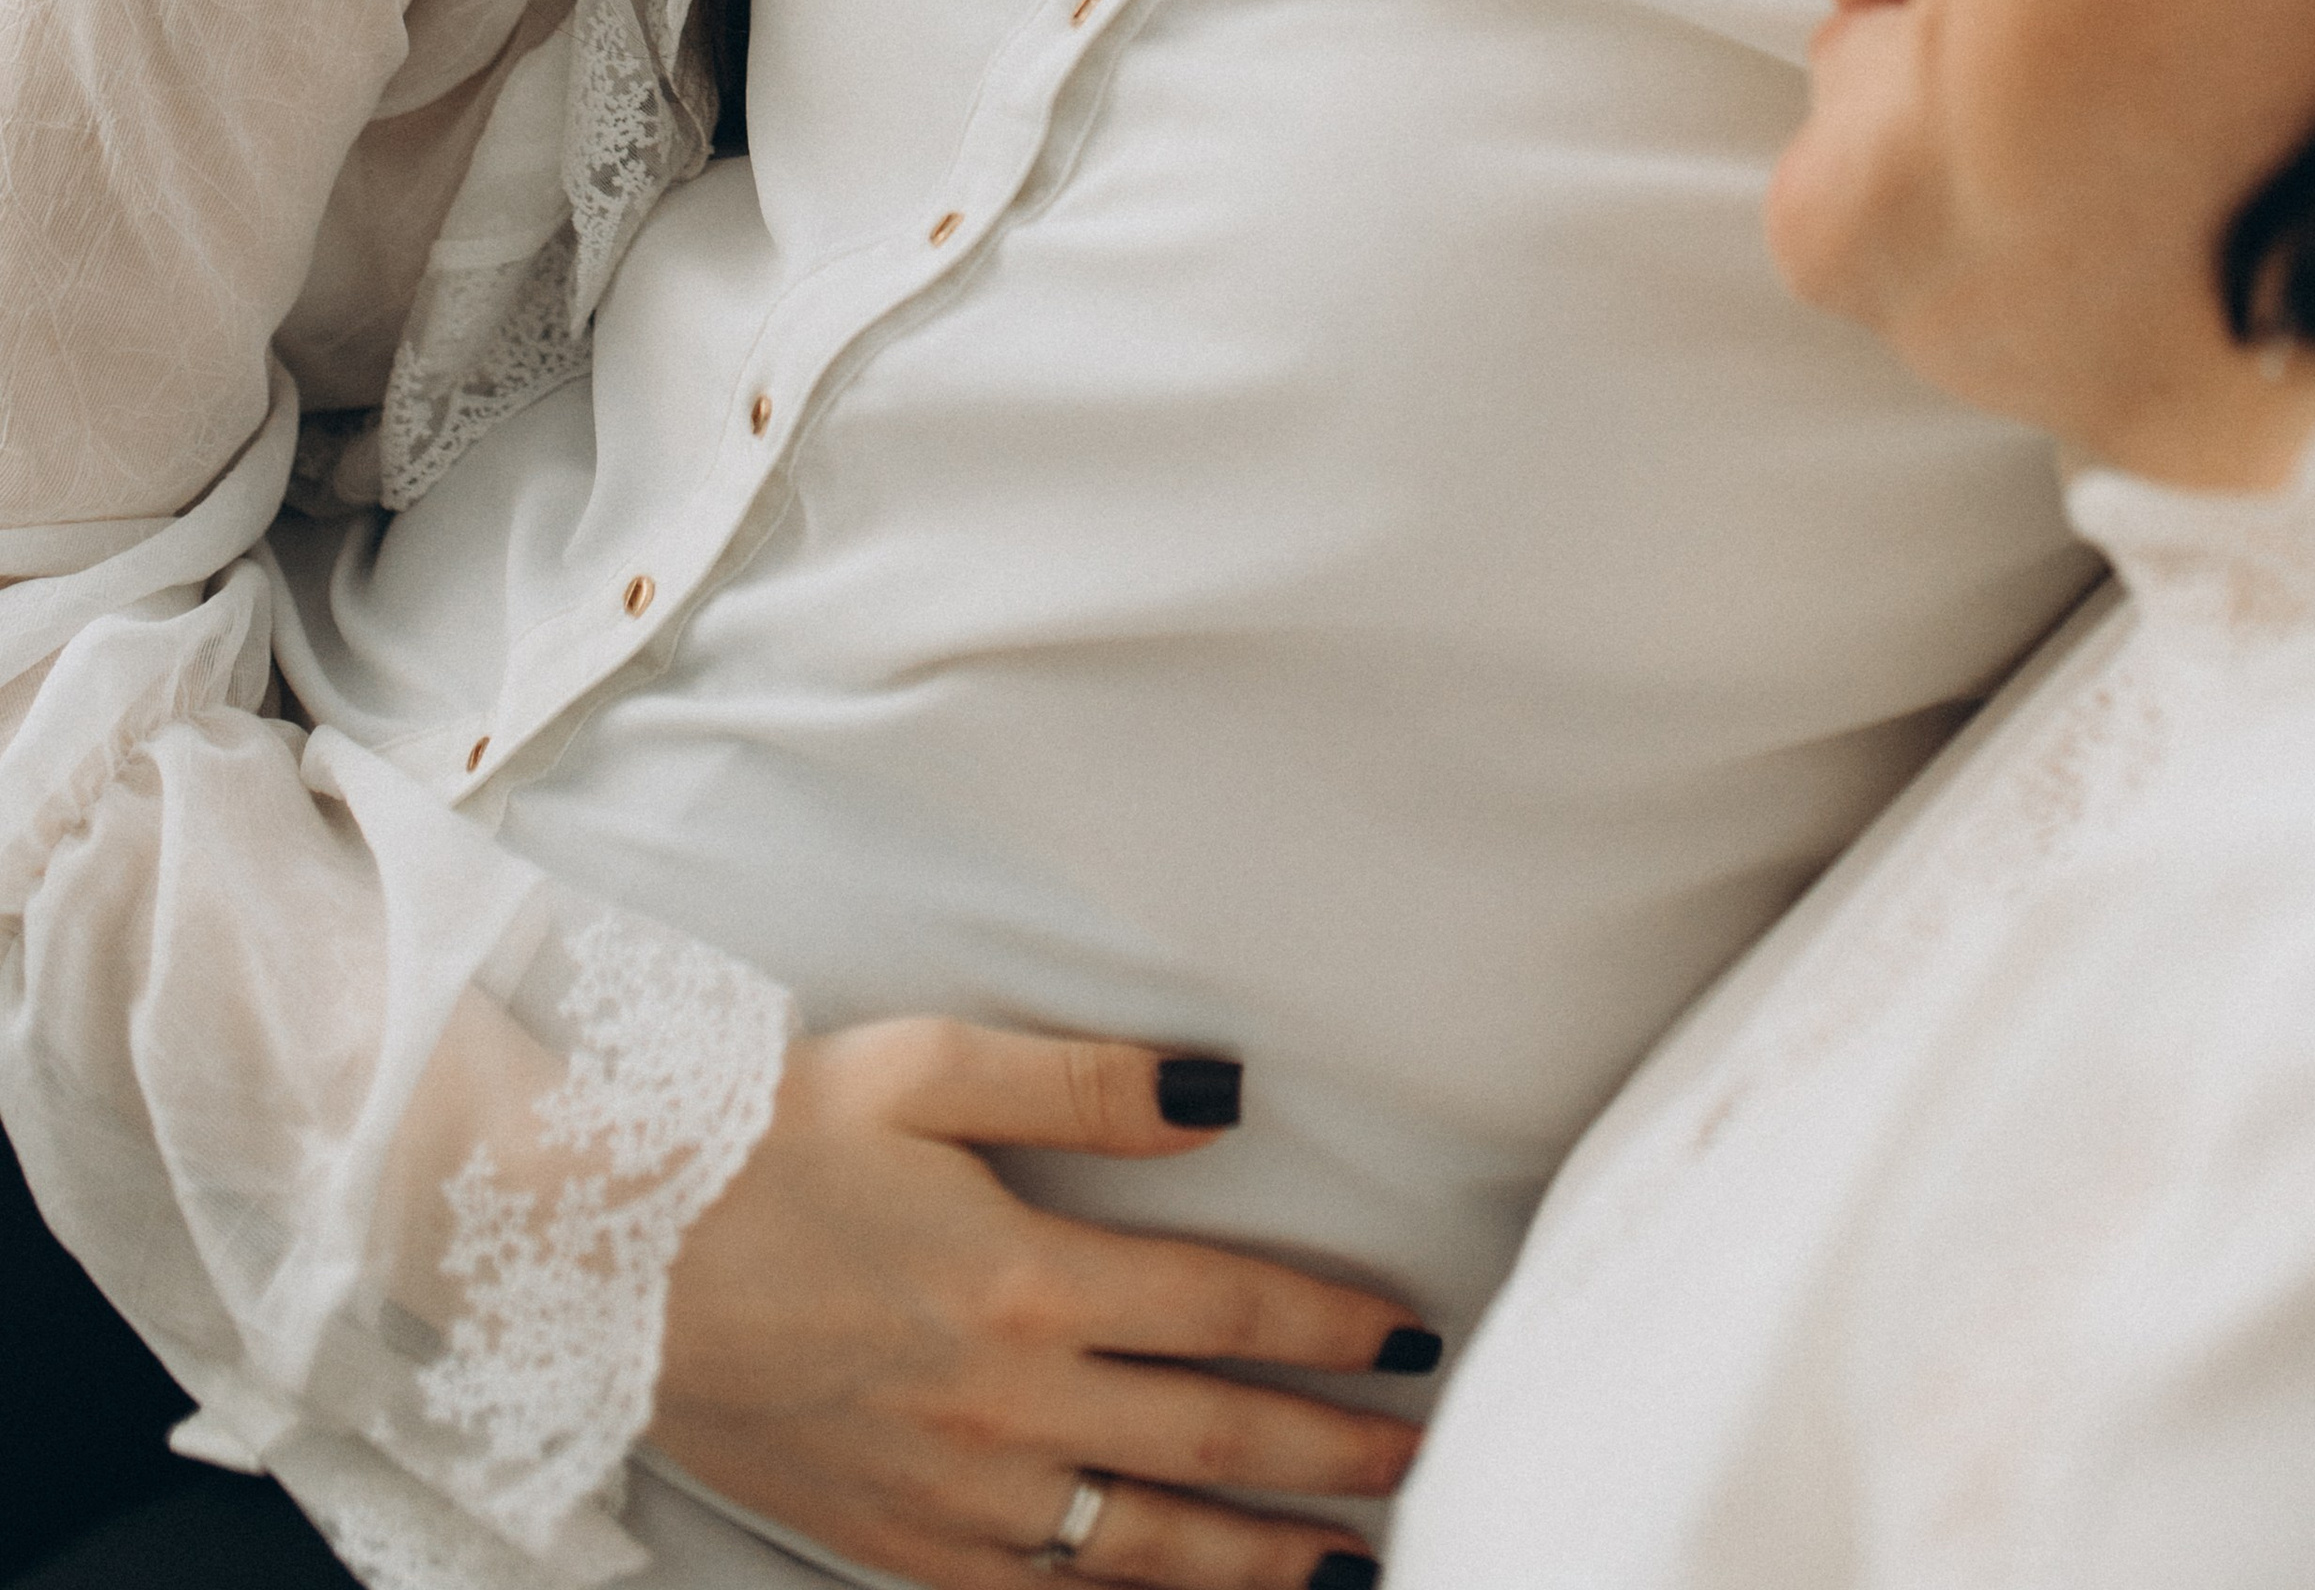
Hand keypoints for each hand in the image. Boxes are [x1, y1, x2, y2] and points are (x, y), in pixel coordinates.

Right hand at [651, 1019, 1429, 1589]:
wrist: (597, 1257)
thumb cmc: (767, 1142)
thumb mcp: (929, 1070)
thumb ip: (1086, 1084)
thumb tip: (1225, 1095)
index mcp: (1028, 1278)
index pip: (1228, 1311)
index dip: (1334, 1325)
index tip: (1413, 1336)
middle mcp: (1008, 1407)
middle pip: (1214, 1443)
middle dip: (1332, 1455)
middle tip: (1422, 1453)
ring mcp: (952, 1497)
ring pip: (1146, 1551)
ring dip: (1262, 1566)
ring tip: (1352, 1569)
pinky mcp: (893, 1549)